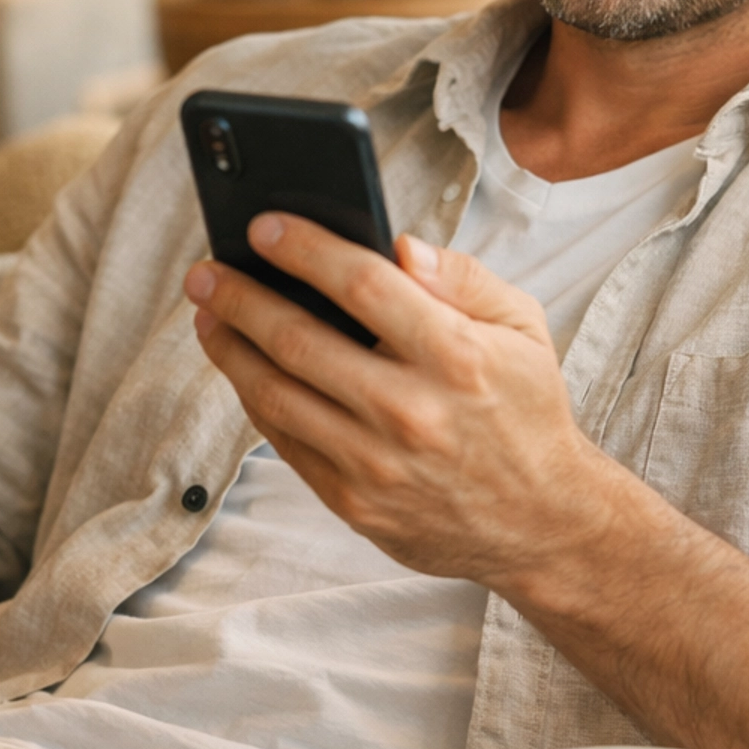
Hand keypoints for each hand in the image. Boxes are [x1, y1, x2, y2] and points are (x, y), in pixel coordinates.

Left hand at [184, 214, 600, 584]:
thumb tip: (399, 246)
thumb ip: (463, 277)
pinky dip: (255, 399)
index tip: (262, 227)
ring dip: (230, 349)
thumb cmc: (526, 410)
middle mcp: (412, 411)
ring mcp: (377, 464)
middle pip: (300, 340)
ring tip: (209, 316)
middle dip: (240, 298)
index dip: (304, 249)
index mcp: (456, 356)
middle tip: (205, 273)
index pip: (361, 284)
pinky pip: (285, 442)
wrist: (542, 522)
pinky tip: (241, 367)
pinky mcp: (355, 504)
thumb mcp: (523, 327)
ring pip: (277, 395)